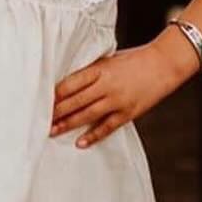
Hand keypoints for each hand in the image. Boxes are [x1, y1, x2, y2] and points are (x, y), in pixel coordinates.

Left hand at [50, 34, 194, 148]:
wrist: (164, 64)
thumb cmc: (133, 60)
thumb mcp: (108, 60)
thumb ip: (90, 71)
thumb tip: (67, 84)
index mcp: (99, 69)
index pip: (70, 83)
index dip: (53, 94)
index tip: (38, 101)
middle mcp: (106, 85)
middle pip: (74, 101)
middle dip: (55, 112)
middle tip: (37, 120)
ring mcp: (117, 100)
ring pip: (87, 115)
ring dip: (67, 124)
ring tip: (51, 131)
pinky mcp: (128, 112)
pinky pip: (107, 127)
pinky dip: (93, 135)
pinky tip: (80, 142)